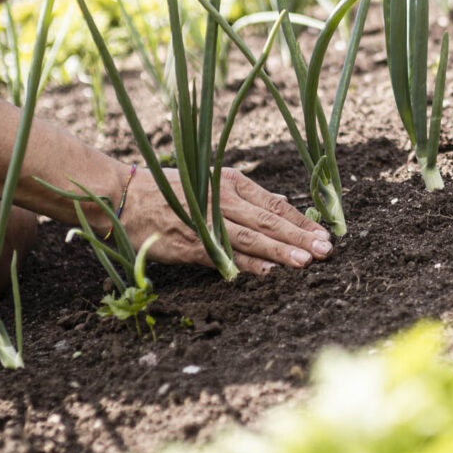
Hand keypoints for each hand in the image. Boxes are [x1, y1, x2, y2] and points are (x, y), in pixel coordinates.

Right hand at [122, 166, 333, 276]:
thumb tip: (284, 205)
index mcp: (231, 182)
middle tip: (325, 249)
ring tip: (305, 261)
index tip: (324, 233)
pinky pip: (225, 255)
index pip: (274, 204)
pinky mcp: (191, 244)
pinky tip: (267, 271)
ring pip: (250, 238)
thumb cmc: (174, 190)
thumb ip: (248, 196)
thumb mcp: (213, 182)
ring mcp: (207, 222)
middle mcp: (222, 200)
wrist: (127, 197)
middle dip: (299, 236)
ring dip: (279, 251)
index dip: (301, 220)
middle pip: (268, 221)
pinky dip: (247, 263)